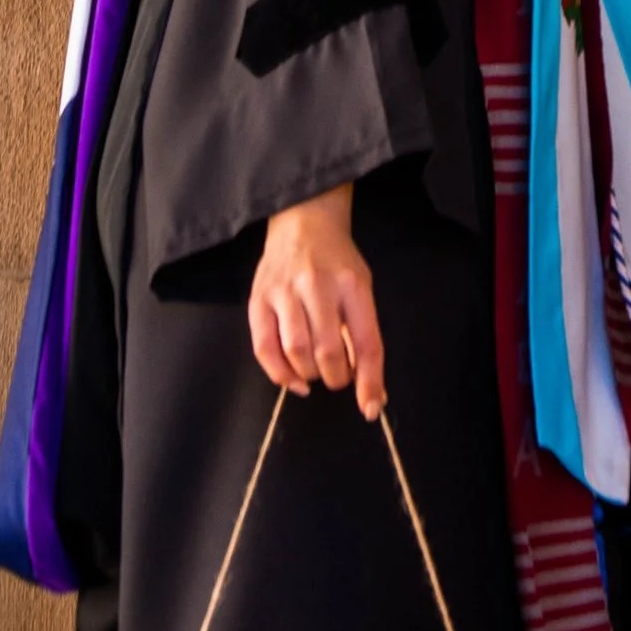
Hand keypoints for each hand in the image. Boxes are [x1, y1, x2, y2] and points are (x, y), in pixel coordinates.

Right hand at [248, 185, 386, 417]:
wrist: (303, 222)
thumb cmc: (338, 263)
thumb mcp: (361, 289)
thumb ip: (365, 337)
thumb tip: (372, 395)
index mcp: (353, 285)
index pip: (366, 342)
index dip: (369, 381)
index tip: (370, 408)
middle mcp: (317, 286)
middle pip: (328, 351)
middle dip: (336, 377)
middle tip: (338, 376)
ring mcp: (283, 291)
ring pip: (296, 351)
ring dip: (309, 375)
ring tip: (316, 371)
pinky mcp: (258, 299)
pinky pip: (264, 347)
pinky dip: (279, 373)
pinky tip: (293, 380)